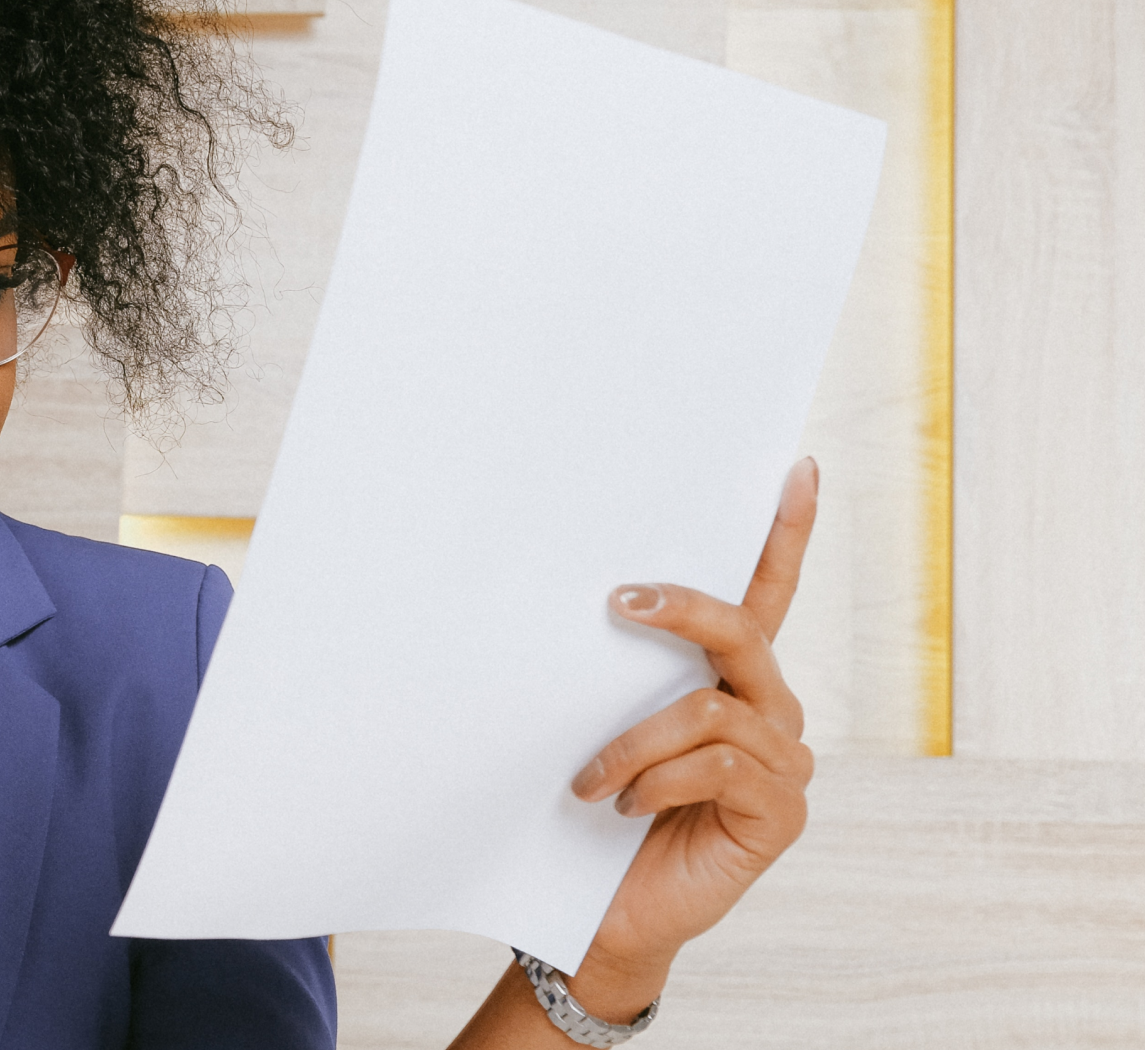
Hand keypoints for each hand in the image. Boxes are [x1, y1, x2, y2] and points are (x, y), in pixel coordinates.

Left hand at [564, 458, 820, 1009]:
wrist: (600, 915)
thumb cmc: (595, 815)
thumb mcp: (600, 727)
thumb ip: (615, 673)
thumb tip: (593, 596)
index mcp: (730, 682)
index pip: (766, 596)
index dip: (786, 535)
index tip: (796, 469)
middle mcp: (769, 712)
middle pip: (742, 632)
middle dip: (683, 608)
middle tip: (620, 599)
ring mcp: (782, 763)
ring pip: (711, 709)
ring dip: (635, 741)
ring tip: (588, 780)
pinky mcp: (778, 813)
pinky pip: (718, 765)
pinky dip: (656, 780)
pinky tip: (622, 808)